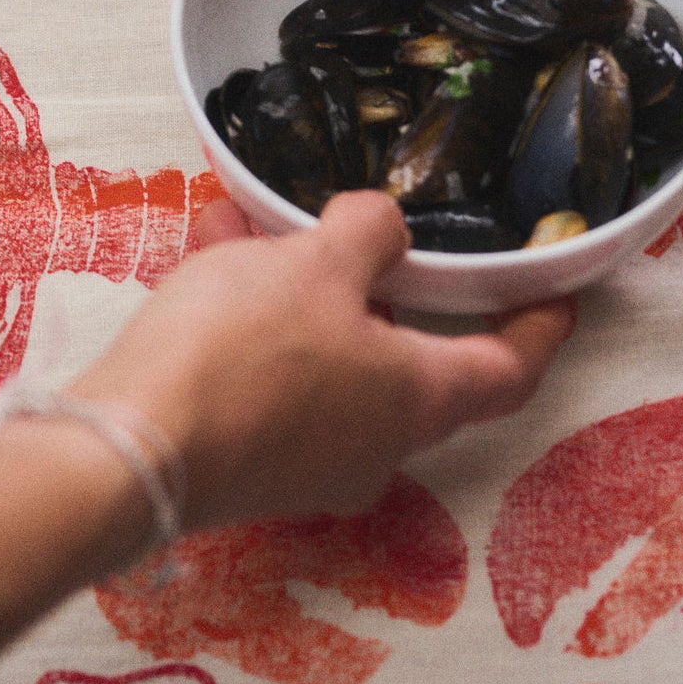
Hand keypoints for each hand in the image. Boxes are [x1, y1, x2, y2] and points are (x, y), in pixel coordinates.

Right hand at [69, 191, 575, 526]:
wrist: (127, 451)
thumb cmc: (243, 352)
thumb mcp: (317, 261)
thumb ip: (367, 233)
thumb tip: (383, 231)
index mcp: (418, 399)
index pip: (508, 369)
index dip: (536, 327)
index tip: (555, 294)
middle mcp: (374, 445)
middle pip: (400, 356)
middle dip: (369, 280)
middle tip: (355, 227)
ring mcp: (305, 464)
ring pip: (318, 353)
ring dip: (290, 283)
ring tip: (245, 220)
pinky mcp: (242, 463)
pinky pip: (262, 372)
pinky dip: (245, 314)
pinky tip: (206, 254)